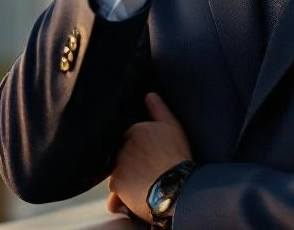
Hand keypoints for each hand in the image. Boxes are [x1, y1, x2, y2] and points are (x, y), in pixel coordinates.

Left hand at [107, 93, 192, 221]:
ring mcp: (118, 166)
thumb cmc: (178, 156)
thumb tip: (149, 94)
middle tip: (150, 173)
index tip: (151, 157)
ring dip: (128, 180)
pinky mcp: (117, 185)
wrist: (178, 187)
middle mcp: (123, 147)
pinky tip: (138, 198)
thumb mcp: (173, 127)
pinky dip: (122, 197)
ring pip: (120, 174)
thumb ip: (159, 109)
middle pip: (123, 156)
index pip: (130, 139)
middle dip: (132, 164)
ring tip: (147, 187)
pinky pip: (115, 193)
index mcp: (135, 130)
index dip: (140, 149)